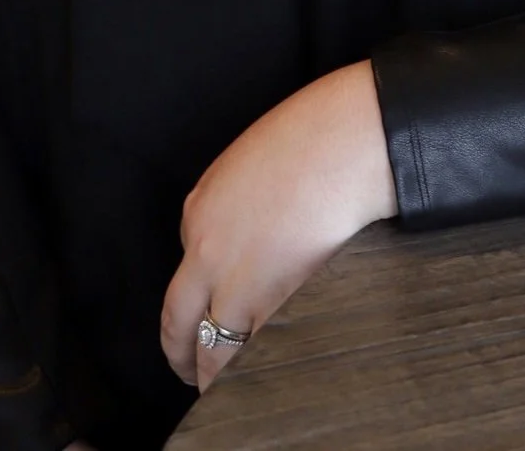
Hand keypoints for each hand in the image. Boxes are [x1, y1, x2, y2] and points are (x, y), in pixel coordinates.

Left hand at [161, 59, 396, 391]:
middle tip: (188, 371)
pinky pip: (254, 350)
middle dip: (180, 354)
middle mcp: (206, 251)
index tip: (208, 307)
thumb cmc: (311, 136)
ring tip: (224, 387)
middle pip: (177, 321)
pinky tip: (260, 374)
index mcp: (198, 209)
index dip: (201, 289)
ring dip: (214, 374)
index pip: (188, 263)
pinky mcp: (277, 302)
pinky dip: (254, 368)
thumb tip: (248, 233)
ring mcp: (238, 282)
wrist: (347, 143)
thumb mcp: (249, 160)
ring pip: (212, 349)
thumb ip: (235, 201)